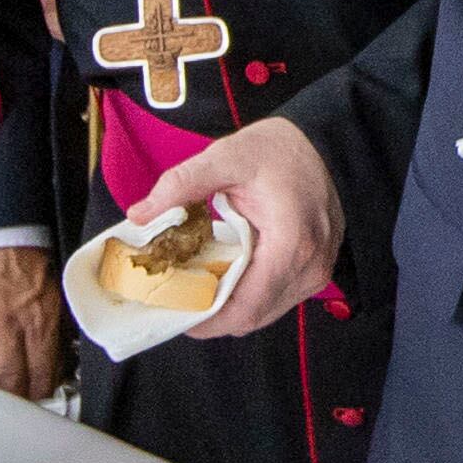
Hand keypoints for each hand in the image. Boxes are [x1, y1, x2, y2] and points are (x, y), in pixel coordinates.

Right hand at [0, 246, 62, 398]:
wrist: (0, 233)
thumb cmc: (28, 266)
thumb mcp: (54, 299)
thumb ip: (52, 337)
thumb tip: (52, 372)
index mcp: (37, 323)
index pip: (39, 377)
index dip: (38, 397)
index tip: (36, 403)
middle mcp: (4, 328)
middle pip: (6, 384)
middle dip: (9, 403)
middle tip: (9, 409)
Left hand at [127, 116, 343, 339]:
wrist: (322, 142)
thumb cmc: (279, 149)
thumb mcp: (225, 157)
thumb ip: (181, 185)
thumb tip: (140, 215)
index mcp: (291, 243)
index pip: (245, 307)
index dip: (206, 320)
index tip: (173, 312)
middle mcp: (310, 265)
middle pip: (251, 317)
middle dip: (211, 315)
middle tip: (176, 300)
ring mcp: (317, 271)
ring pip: (263, 313)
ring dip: (229, 307)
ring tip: (197, 287)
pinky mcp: (315, 270)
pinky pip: (275, 299)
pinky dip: (247, 296)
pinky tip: (225, 277)